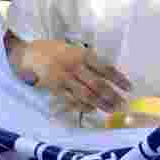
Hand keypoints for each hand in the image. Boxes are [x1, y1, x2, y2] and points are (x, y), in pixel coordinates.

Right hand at [15, 40, 131, 113]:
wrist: (31, 54)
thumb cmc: (57, 51)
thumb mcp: (75, 49)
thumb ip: (89, 61)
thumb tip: (109, 75)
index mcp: (83, 55)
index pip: (105, 68)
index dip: (118, 79)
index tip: (129, 88)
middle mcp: (75, 66)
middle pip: (97, 84)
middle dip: (112, 95)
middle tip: (123, 104)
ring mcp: (64, 78)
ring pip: (85, 93)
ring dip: (100, 103)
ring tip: (111, 110)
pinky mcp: (54, 88)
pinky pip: (70, 99)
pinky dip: (82, 105)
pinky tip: (92, 109)